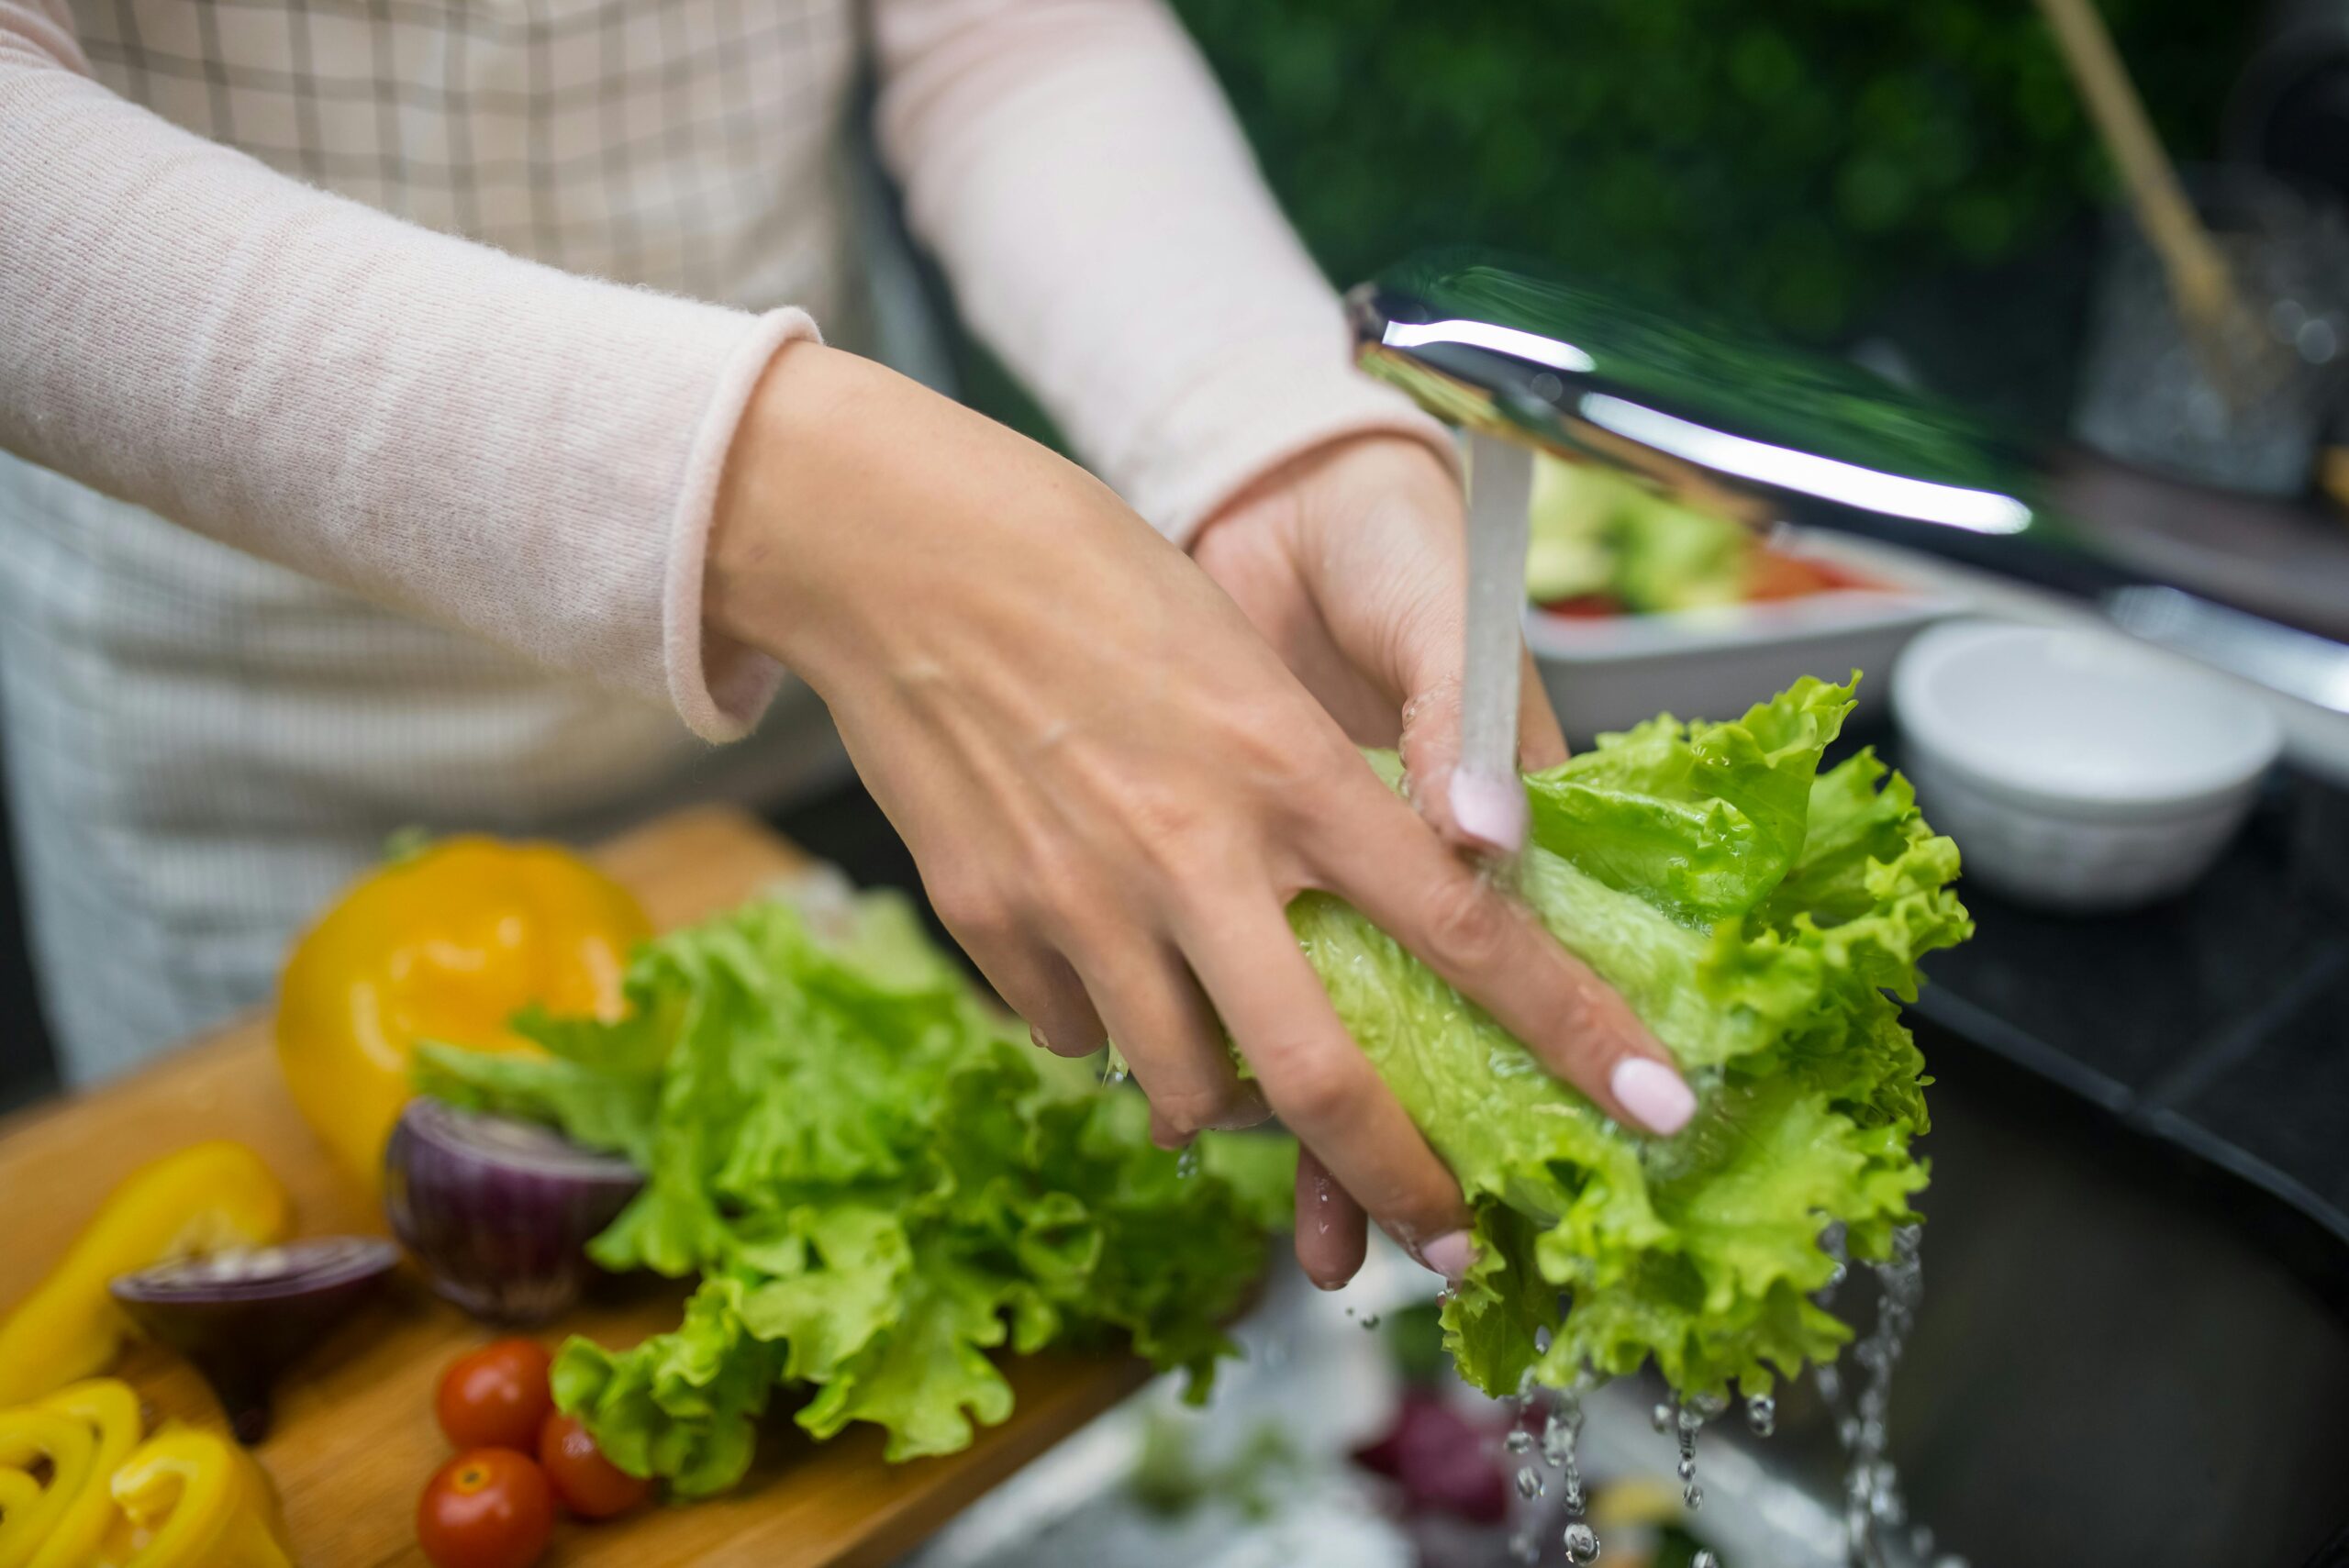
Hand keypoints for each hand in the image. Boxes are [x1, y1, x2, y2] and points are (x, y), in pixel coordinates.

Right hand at [708, 346, 1683, 1286]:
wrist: (890, 541)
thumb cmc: (1086, 570)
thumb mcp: (1242, 660)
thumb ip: (1316, 792)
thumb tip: (1391, 893)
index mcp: (1289, 766)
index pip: (1465, 925)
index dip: (1572, 1029)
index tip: (1655, 1103)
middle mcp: (1196, 851)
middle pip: (1323, 1076)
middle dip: (1402, 1184)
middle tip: (1448, 1242)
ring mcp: (1080, 900)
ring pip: (1184, 1088)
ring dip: (1229, 1109)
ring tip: (1238, 1081)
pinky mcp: (986, 923)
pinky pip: (1073, 1035)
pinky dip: (1111, 1031)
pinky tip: (1109, 964)